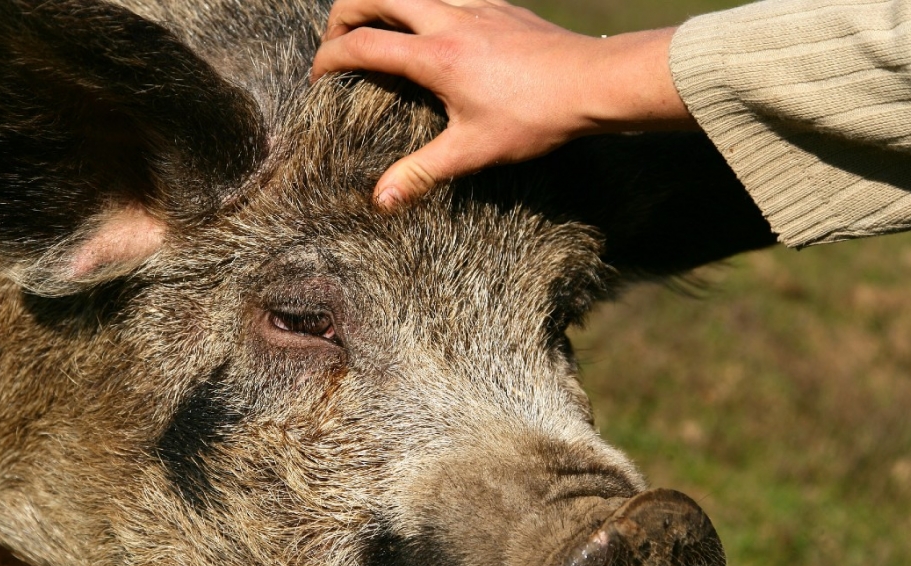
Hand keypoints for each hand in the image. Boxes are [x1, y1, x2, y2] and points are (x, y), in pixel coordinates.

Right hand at [311, 0, 694, 208]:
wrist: (594, 82)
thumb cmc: (536, 117)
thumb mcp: (474, 152)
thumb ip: (422, 173)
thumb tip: (381, 201)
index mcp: (434, 56)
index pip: (361, 45)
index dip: (328, 58)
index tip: (316, 78)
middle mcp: (448, 20)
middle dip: (344, 13)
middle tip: (338, 43)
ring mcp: (475, 7)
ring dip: (385, 4)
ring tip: (379, 34)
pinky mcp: (499, 6)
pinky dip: (427, 7)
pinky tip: (436, 33)